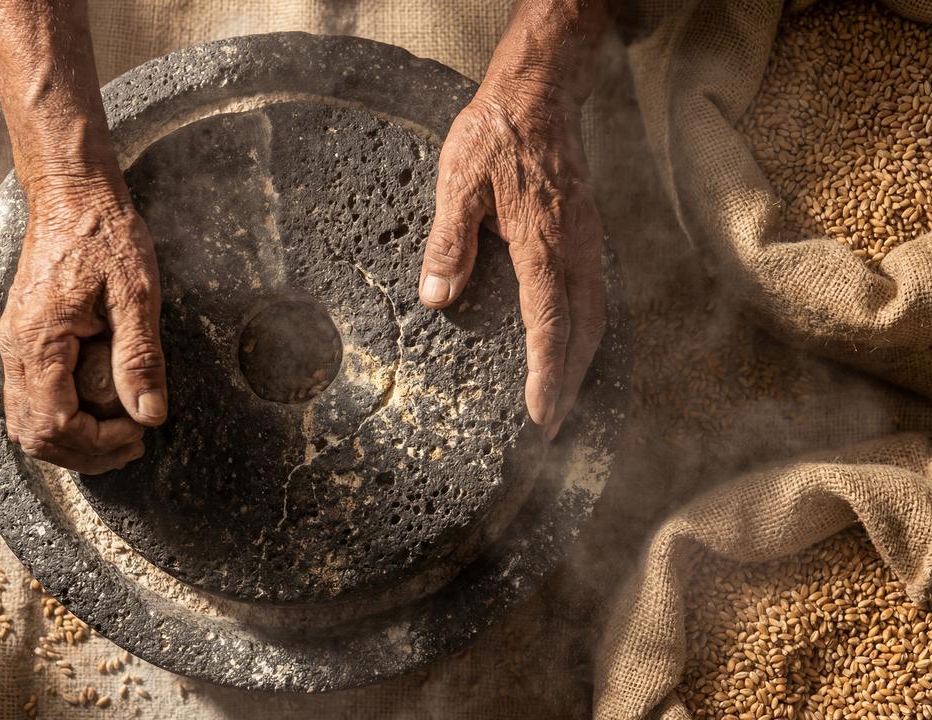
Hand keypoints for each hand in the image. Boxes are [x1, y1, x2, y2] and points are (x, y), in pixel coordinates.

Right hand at [0, 178, 167, 472]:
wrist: (71, 195)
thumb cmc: (104, 235)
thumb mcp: (135, 295)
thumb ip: (140, 358)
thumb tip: (150, 415)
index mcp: (38, 340)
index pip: (55, 424)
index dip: (98, 443)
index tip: (139, 432)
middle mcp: (14, 349)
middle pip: (34, 435)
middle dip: (85, 453)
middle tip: (133, 445)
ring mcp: (13, 345)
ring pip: (26, 423)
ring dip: (71, 443)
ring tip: (119, 436)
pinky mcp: (22, 341)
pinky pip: (29, 400)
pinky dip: (61, 420)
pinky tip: (98, 413)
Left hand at [419, 83, 605, 439]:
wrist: (540, 93)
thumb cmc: (495, 135)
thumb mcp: (457, 184)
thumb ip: (449, 244)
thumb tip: (438, 299)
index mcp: (543, 242)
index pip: (548, 322)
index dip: (546, 373)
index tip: (540, 414)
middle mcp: (576, 247)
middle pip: (583, 330)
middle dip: (569, 383)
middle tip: (552, 426)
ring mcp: (589, 240)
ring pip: (595, 314)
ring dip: (580, 361)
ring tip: (562, 398)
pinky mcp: (589, 233)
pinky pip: (595, 293)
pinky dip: (585, 329)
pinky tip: (569, 344)